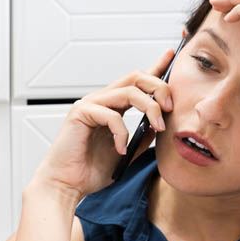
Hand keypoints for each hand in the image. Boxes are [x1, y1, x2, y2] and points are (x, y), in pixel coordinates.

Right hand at [31, 49, 175, 201]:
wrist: (67, 184)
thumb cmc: (89, 171)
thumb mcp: (126, 153)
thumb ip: (141, 138)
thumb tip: (159, 125)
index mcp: (112, 107)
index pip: (137, 82)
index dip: (155, 67)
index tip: (171, 55)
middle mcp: (101, 101)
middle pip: (136, 77)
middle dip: (159, 87)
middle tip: (170, 108)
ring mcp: (90, 105)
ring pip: (129, 91)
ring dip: (150, 108)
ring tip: (158, 127)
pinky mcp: (81, 113)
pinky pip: (112, 115)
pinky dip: (122, 133)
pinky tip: (120, 149)